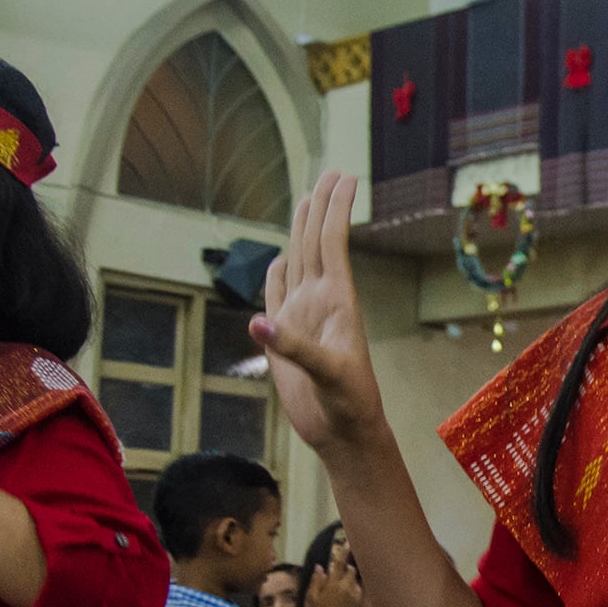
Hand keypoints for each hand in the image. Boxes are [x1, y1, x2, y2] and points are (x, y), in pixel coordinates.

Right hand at [253, 173, 387, 455]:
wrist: (343, 433)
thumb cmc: (349, 404)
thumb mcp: (330, 375)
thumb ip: (296, 348)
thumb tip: (258, 321)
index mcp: (338, 302)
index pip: (332, 244)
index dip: (335, 209)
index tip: (344, 177)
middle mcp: (320, 302)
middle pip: (315, 243)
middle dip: (321, 207)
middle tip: (329, 172)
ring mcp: (302, 318)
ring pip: (298, 263)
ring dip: (301, 231)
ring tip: (306, 200)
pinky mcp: (285, 339)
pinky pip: (278, 297)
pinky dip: (276, 275)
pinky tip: (279, 259)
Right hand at [306, 557, 363, 606]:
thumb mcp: (312, 596)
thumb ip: (317, 580)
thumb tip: (320, 566)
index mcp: (333, 584)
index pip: (339, 564)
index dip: (344, 552)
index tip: (348, 542)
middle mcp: (345, 587)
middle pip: (351, 570)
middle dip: (346, 569)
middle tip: (338, 576)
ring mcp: (353, 595)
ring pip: (354, 579)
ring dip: (349, 579)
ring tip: (339, 590)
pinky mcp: (357, 601)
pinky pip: (357, 589)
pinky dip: (352, 588)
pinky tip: (344, 597)